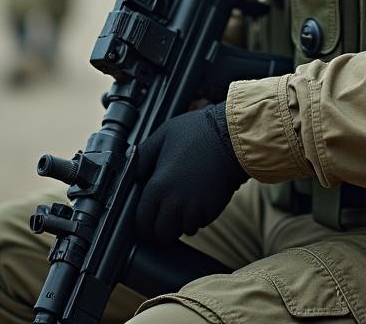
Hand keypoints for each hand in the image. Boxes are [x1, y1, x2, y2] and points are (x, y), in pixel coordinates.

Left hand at [134, 103, 247, 241]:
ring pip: (183, 230)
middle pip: (162, 234)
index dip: (143, 222)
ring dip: (182, 221)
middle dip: (162, 226)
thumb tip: (131, 169)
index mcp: (158, 187)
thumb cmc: (198, 131)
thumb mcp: (165, 134)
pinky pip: (201, 222)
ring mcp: (195, 208)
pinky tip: (200, 198)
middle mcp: (175, 203)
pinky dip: (199, 216)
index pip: (142, 222)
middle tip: (165, 214)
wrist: (234, 137)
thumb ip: (144, 154)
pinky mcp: (213, 209)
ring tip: (185, 203)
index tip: (147, 216)